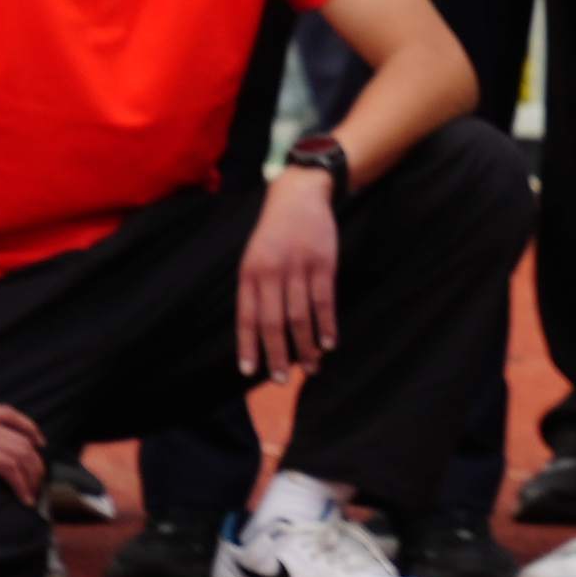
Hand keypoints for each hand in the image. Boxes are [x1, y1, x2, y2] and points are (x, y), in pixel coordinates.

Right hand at [0, 382, 44, 501]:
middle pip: (24, 440)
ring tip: (34, 493)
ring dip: (32, 476)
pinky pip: (9, 467)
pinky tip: (23, 496)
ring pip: (22, 455)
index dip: (31, 430)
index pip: (12, 416)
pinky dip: (21, 483)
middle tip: (38, 480)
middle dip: (36, 462)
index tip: (39, 442)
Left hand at [234, 165, 340, 377]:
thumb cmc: (274, 234)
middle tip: (279, 380)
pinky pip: (324, 300)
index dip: (248, 346)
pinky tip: (329, 343)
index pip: (246, 316)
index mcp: (250, 273)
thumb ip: (255, 290)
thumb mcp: (254, 257)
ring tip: (310, 369)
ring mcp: (298, 267)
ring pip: (300, 316)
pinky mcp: (322, 263)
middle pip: (273, 322)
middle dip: (277, 354)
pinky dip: (326, 325)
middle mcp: (271, 272)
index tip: (250, 372)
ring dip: (305, 346)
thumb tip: (258, 332)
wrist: (298, 196)